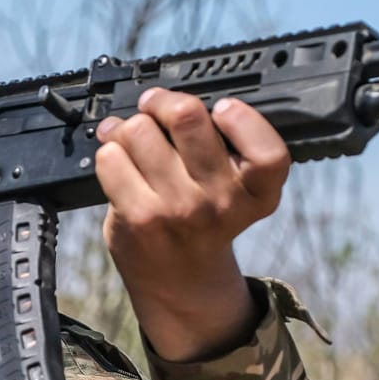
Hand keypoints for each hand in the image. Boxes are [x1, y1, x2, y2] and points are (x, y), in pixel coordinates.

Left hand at [94, 89, 290, 361]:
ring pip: (139, 131)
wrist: (181, 280)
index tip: (223, 109)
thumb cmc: (204, 221)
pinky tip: (119, 160)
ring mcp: (179, 210)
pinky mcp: (140, 217)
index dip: (244, 119)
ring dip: (130, 128)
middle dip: (164, 102)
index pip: (269, 152)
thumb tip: (170, 98)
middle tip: (156, 106)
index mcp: (258, 193)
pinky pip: (112, 157)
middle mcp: (222, 202)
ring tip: (133, 139)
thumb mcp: (235, 188)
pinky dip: (109, 151)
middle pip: (187, 118)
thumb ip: (224, 147)